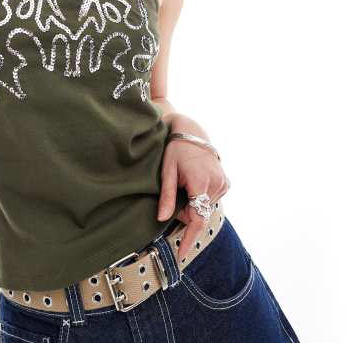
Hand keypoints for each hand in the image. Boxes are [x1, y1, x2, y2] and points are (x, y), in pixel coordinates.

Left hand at [157, 124, 230, 261]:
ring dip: (193, 204)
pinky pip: (210, 200)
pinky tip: (194, 182)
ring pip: (204, 208)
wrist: (191, 131)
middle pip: (198, 214)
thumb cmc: (175, 149)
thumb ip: (167, 196)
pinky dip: (200, 198)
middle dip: (185, 212)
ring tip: (184, 183)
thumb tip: (162, 219)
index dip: (188, 239)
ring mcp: (223, 184)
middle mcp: (217, 184)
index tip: (181, 256)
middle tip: (175, 191)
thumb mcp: (167, 171)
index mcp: (201, 182)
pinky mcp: (225, 183)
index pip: (197, 219)